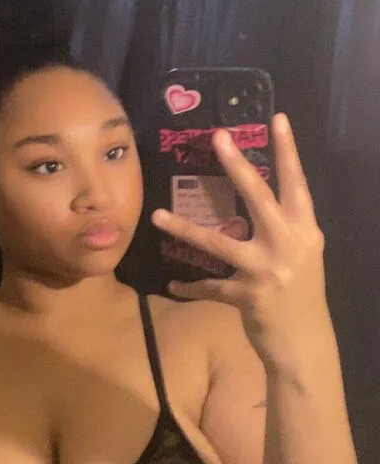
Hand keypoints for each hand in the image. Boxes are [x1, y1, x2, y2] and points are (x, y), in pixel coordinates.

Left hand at [151, 114, 329, 366]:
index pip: (296, 184)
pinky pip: (211, 287)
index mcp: (305, 231)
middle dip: (238, 166)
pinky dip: (191, 287)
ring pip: (219, 243)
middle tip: (218, 137)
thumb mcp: (304, 257)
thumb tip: (261, 203)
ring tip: (158, 217)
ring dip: (185, 229)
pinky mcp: (248, 296)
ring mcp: (268, 271)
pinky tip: (172, 286)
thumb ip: (287, 230)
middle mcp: (289, 244)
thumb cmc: (301, 297)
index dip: (288, 151)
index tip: (277, 118)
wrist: (305, 344)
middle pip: (259, 198)